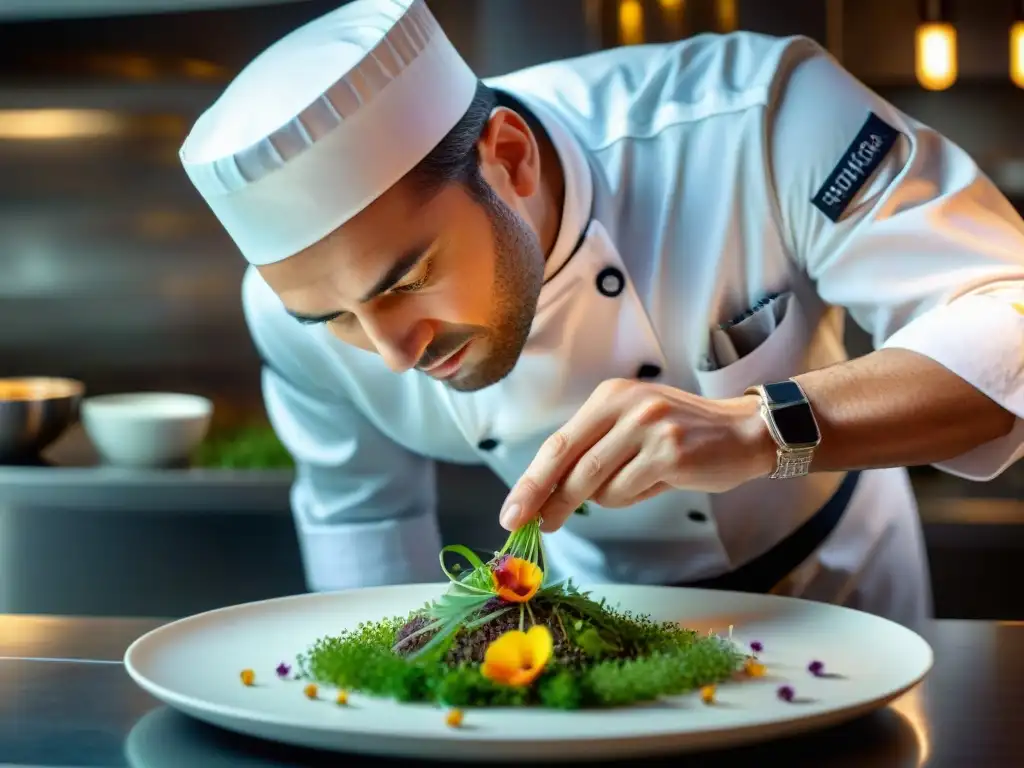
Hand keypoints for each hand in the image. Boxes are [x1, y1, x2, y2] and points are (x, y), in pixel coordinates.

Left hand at [498, 378, 775, 532]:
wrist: (743, 433)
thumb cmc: (682, 438)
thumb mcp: (631, 430)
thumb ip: (593, 455)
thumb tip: (547, 496)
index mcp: (609, 397)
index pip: (557, 443)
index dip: (530, 480)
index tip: (511, 511)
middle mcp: (625, 405)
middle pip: (566, 462)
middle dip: (542, 499)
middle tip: (524, 526)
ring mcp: (647, 426)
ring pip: (595, 483)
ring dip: (602, 499)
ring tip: (637, 483)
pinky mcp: (669, 452)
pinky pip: (626, 492)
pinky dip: (630, 498)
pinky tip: (657, 482)